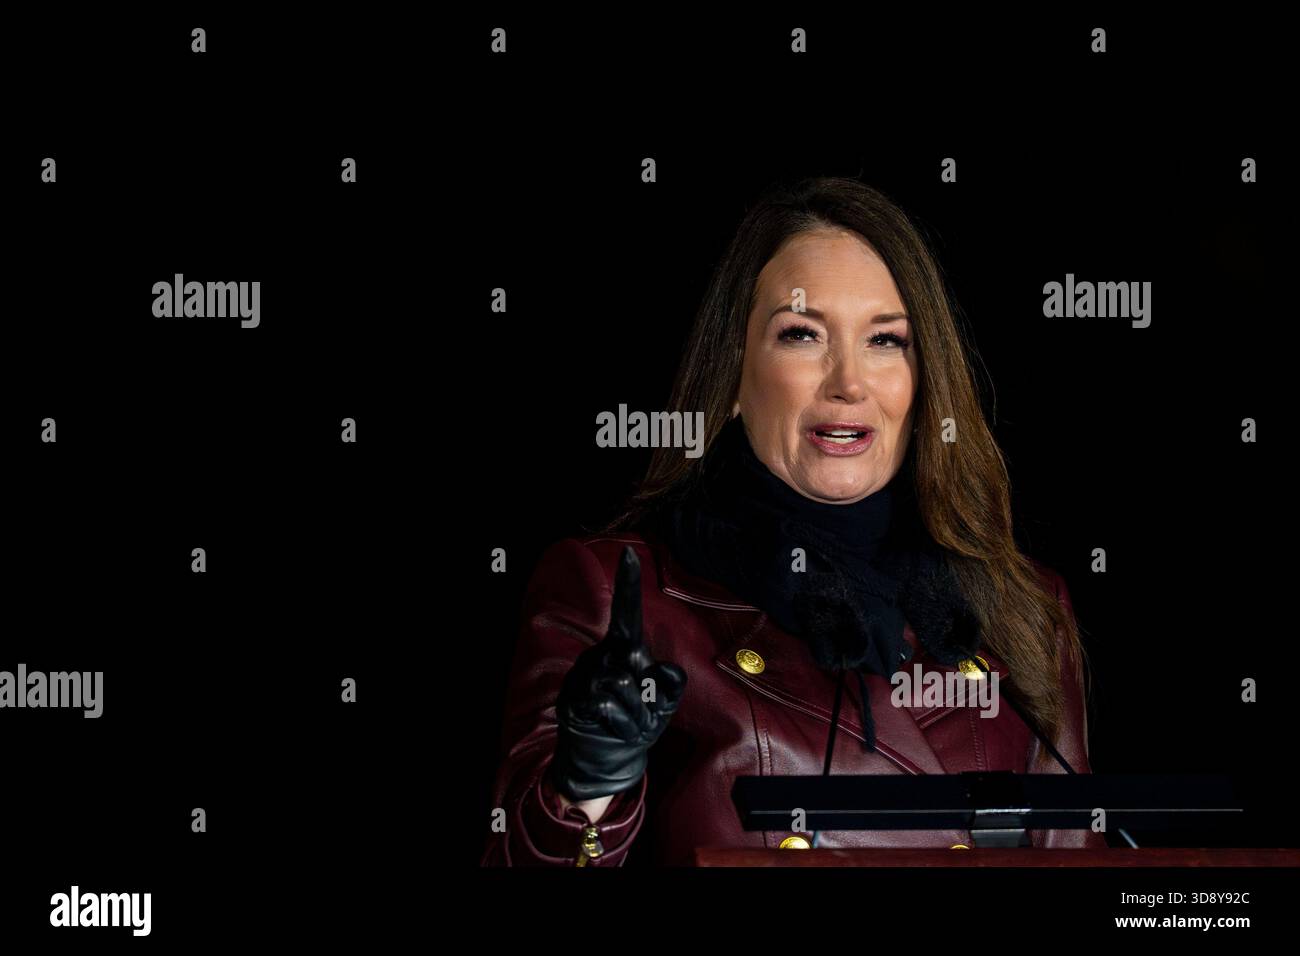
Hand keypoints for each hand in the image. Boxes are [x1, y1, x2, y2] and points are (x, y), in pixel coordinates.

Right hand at [548, 545, 686, 801]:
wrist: (604, 762)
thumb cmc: (637, 725)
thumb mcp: (663, 707)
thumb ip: (670, 686)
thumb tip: (663, 669)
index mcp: (622, 651)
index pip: (627, 614)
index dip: (628, 584)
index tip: (630, 553)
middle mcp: (600, 657)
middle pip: (635, 661)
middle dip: (649, 697)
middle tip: (644, 719)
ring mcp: (584, 677)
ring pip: (623, 685)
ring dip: (637, 716)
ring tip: (629, 728)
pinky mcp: (573, 699)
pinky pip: (608, 706)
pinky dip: (622, 726)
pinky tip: (615, 733)